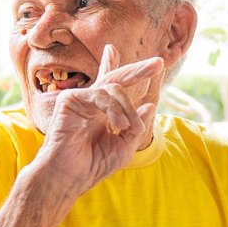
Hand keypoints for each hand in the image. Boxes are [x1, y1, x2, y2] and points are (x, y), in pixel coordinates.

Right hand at [35, 45, 162, 193]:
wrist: (69, 176)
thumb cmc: (92, 165)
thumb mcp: (124, 146)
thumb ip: (136, 126)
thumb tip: (150, 105)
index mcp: (99, 111)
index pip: (108, 83)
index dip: (113, 65)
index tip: (113, 50)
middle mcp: (89, 102)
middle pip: (115, 78)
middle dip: (138, 71)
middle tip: (158, 63)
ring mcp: (78, 99)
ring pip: (114, 88)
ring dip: (127, 108)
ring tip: (129, 127)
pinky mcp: (69, 100)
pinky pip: (102, 95)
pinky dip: (115, 109)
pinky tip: (118, 125)